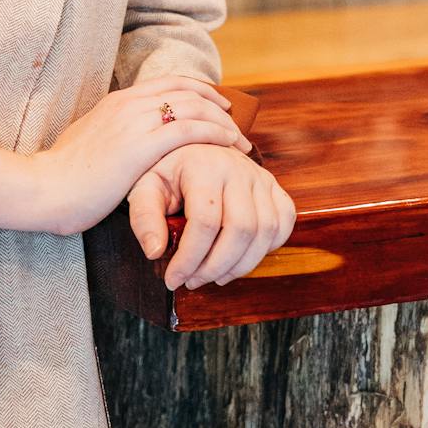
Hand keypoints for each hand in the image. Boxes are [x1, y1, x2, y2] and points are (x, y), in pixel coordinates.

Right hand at [30, 74, 254, 239]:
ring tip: (239, 141)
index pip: (168, 83)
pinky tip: (228, 146)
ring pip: (192, 107)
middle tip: (235, 122)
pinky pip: (189, 130)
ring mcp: (134, 122)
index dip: (198, 91)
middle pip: (186, 90)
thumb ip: (110, 135)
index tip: (216, 105)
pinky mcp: (141, 146)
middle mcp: (128, 104)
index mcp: (116, 101)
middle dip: (216, 105)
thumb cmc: (63, 176)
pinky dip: (214, 134)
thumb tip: (123, 143)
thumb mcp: (88, 142)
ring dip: (222, 122)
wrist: (44, 188)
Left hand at [126, 143, 296, 288]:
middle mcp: (238, 168)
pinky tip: (241, 257)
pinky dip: (267, 248)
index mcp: (203, 165)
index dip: (190, 258)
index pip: (205, 222)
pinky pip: (283, 223)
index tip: (174, 279)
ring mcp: (260, 177)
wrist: (192, 147)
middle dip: (216, 266)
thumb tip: (155, 252)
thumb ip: (144, 218)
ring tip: (215, 275)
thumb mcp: (145, 188)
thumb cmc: (167, 171)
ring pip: (265, 231)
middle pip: (240, 229)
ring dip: (241, 264)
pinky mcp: (274, 187)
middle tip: (194, 281)